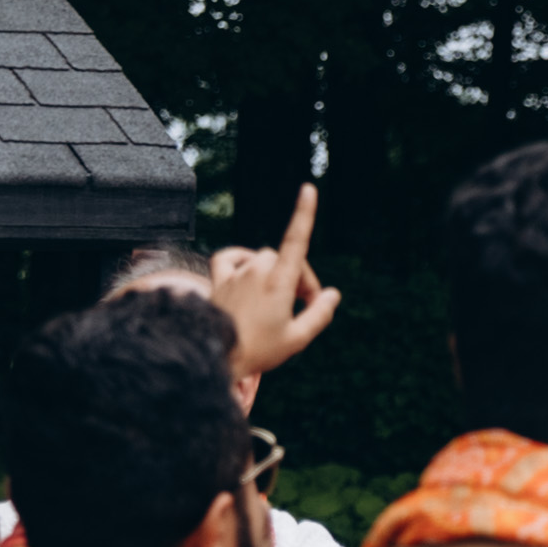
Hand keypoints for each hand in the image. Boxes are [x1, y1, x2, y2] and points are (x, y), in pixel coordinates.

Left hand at [206, 181, 343, 387]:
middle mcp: (256, 271)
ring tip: (278, 303)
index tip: (308, 188)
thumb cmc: (259, 350)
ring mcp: (236, 274)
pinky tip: (247, 270)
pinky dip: (241, 260)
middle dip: (299, 279)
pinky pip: (230, 258)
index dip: (304, 213)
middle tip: (303, 307)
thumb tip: (332, 295)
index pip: (295, 240)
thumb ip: (319, 315)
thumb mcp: (297, 339)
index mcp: (279, 282)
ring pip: (262, 259)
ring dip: (275, 274)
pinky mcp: (219, 281)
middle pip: (286, 258)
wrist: (215, 358)